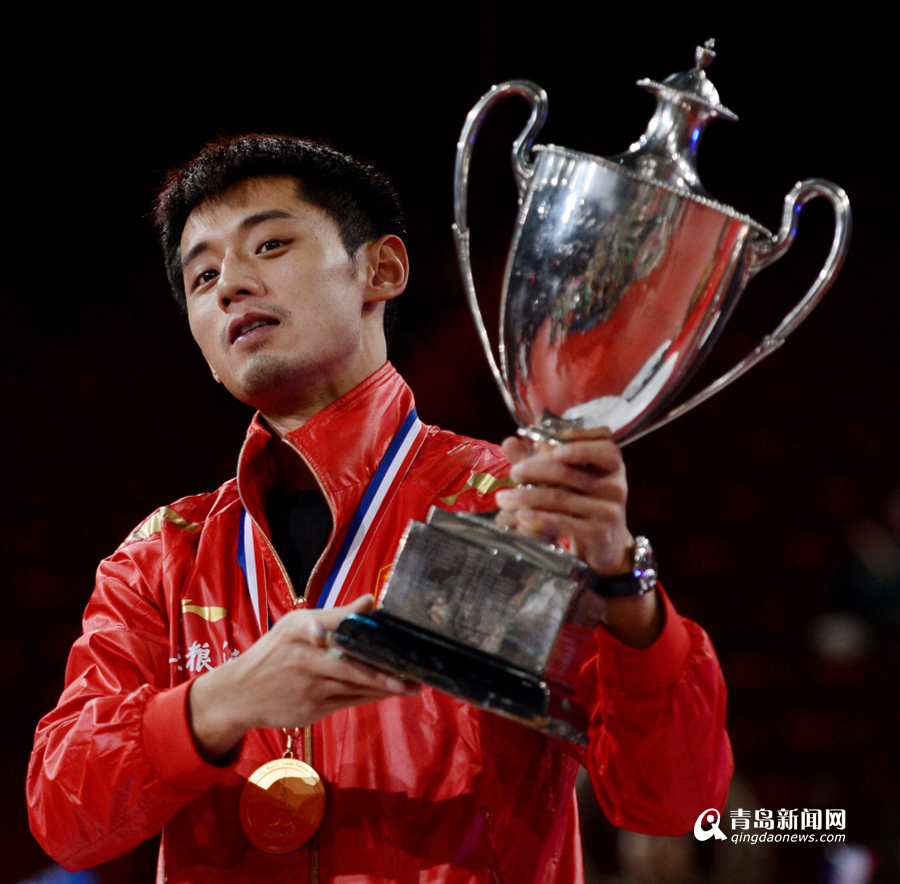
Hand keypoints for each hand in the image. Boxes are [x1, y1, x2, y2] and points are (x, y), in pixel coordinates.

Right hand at [188, 595, 417, 760]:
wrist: (240, 693)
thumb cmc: (275, 651)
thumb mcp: (296, 625)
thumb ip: (336, 615)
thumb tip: (370, 601)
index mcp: (300, 629)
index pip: (331, 625)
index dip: (348, 626)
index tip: (367, 630)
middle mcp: (304, 657)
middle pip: (350, 664)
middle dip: (382, 671)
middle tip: (412, 673)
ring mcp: (309, 686)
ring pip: (354, 686)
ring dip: (385, 687)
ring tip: (412, 686)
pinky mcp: (312, 710)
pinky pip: (348, 702)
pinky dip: (370, 697)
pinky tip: (390, 693)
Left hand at [494, 428, 632, 575]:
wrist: (604, 546)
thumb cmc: (583, 506)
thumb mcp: (567, 481)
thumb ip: (540, 461)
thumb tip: (509, 441)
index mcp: (611, 467)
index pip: (604, 445)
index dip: (578, 441)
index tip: (551, 448)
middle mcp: (615, 486)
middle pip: (568, 471)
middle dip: (534, 470)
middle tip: (513, 472)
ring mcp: (608, 510)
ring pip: (559, 497)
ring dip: (527, 496)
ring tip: (504, 498)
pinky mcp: (599, 533)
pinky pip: (563, 521)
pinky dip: (539, 517)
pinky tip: (521, 515)